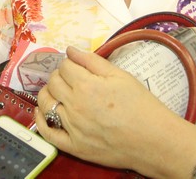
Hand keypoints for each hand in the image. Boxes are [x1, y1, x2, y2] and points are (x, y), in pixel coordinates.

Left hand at [35, 46, 195, 174]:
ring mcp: (72, 128)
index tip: (77, 67)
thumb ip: (92, 61)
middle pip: (53, 82)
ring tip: (58, 92)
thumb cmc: (141, 106)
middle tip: (70, 78)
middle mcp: (75, 106)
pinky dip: (41, 121)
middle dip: (59, 76)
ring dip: (48, 94)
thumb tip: (71, 50)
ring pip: (46, 104)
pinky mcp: (74, 147)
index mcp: (86, 86)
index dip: (70, 63)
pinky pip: (48, 133)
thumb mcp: (120, 76)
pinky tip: (42, 112)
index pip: (64, 66)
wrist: (154, 140)